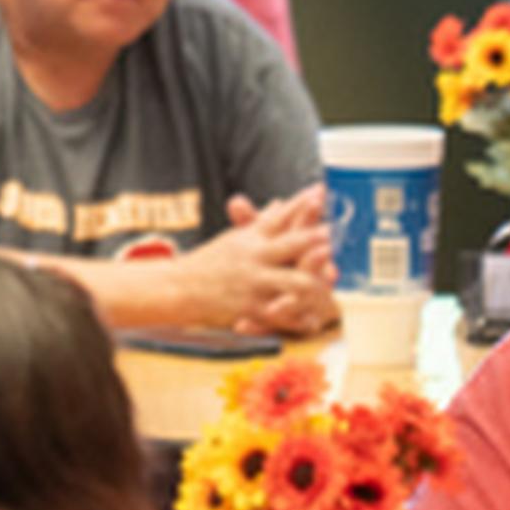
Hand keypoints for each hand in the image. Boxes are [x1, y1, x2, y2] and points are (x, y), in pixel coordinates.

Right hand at [166, 187, 335, 333]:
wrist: (179, 288)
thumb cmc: (211, 261)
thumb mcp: (236, 238)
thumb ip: (262, 222)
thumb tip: (280, 202)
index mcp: (252, 237)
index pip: (280, 216)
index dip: (301, 203)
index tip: (320, 190)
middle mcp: (255, 257)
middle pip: (289, 244)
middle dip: (311, 238)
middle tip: (330, 232)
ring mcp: (255, 283)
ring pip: (294, 282)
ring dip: (314, 281)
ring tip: (330, 278)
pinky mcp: (252, 308)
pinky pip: (282, 315)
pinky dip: (299, 319)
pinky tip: (313, 319)